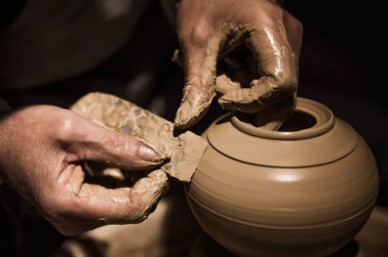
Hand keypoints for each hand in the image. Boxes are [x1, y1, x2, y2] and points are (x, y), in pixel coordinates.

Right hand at [0, 105, 167, 235]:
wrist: (2, 142)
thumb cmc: (29, 132)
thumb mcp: (74, 130)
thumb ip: (115, 145)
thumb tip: (153, 156)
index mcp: (68, 204)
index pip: (130, 208)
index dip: (152, 187)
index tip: (162, 164)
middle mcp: (72, 220)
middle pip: (129, 210)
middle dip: (147, 184)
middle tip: (155, 157)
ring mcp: (74, 219)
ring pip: (123, 208)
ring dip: (137, 184)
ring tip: (139, 157)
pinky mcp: (77, 212)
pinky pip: (112, 203)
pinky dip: (124, 185)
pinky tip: (125, 165)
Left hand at [173, 0, 302, 128]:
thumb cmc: (202, 4)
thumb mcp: (194, 43)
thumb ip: (195, 84)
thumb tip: (184, 123)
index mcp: (270, 28)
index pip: (281, 83)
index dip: (254, 102)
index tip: (224, 100)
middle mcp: (288, 36)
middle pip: (285, 94)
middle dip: (252, 107)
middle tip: (222, 98)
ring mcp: (287, 44)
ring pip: (279, 93)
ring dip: (249, 101)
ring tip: (223, 83)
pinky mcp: (280, 50)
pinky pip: (272, 83)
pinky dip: (249, 91)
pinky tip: (229, 76)